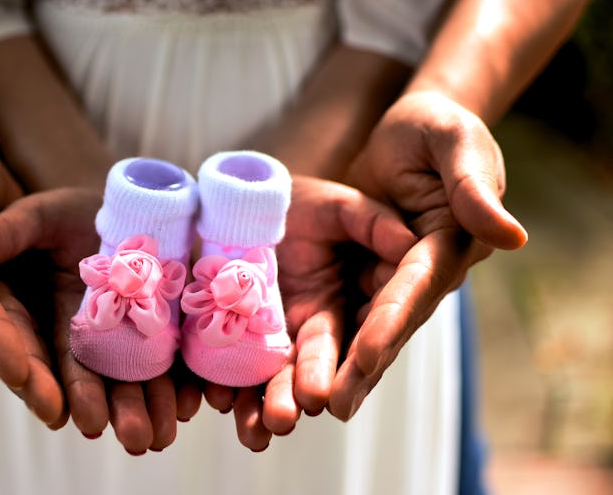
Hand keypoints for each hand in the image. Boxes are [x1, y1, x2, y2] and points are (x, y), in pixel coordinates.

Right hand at [0, 121, 70, 422]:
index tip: (20, 369)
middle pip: (4, 341)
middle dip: (33, 379)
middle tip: (61, 413)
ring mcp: (1, 304)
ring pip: (33, 348)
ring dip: (62, 384)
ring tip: (94, 418)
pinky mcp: (30, 301)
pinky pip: (56, 335)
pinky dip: (80, 362)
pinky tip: (108, 388)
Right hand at [0, 189, 203, 453]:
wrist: (124, 205)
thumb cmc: (69, 211)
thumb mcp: (37, 213)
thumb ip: (6, 231)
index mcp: (20, 305)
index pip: (15, 340)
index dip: (24, 369)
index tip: (44, 401)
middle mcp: (61, 329)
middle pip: (70, 371)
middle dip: (87, 400)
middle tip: (96, 426)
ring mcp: (104, 332)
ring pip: (115, 374)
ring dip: (134, 403)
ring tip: (153, 435)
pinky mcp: (146, 326)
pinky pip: (158, 360)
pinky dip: (175, 382)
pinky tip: (190, 402)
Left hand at [201, 175, 418, 447]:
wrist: (253, 199)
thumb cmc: (311, 198)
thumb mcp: (343, 202)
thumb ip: (374, 221)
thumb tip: (409, 241)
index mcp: (375, 289)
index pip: (382, 322)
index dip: (372, 347)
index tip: (357, 368)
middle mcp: (338, 317)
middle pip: (333, 356)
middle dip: (316, 384)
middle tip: (302, 409)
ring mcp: (296, 327)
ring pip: (291, 369)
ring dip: (276, 398)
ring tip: (263, 428)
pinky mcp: (256, 331)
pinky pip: (247, 361)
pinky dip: (233, 383)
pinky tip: (217, 399)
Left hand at [325, 90, 527, 419]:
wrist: (407, 135)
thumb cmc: (437, 131)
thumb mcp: (455, 143)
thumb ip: (474, 187)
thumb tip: (510, 236)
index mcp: (445, 247)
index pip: (416, 289)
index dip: (392, 321)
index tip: (367, 354)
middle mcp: (417, 275)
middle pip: (385, 325)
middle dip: (359, 366)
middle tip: (330, 405)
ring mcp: (386, 282)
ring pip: (359, 333)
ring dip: (333, 370)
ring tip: (300, 407)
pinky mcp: (357, 279)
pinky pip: (336, 316)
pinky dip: (315, 347)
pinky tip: (286, 376)